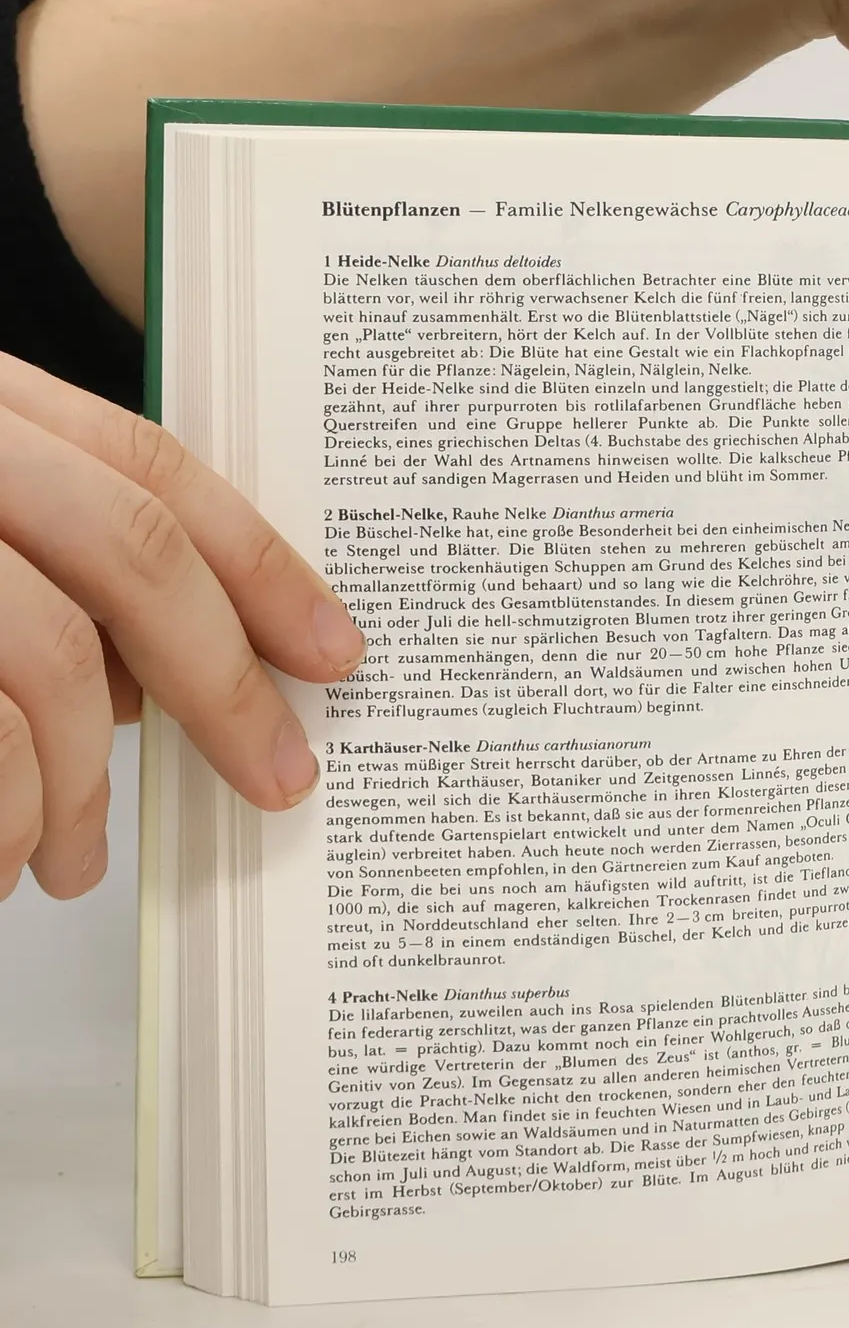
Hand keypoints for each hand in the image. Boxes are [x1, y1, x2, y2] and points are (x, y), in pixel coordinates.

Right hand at [0, 353, 364, 899]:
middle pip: (133, 550)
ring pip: (49, 657)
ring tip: (74, 860)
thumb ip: (70, 581)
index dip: (263, 564)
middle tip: (282, 779)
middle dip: (224, 684)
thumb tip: (183, 676)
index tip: (337, 651)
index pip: (152, 466)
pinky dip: (9, 816)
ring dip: (80, 788)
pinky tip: (6, 861)